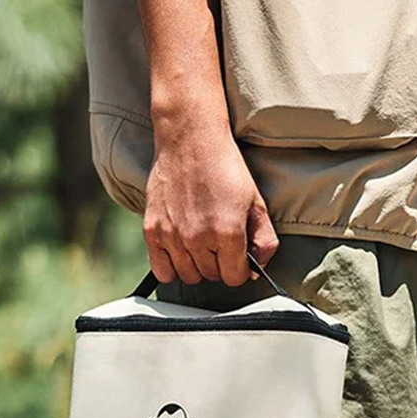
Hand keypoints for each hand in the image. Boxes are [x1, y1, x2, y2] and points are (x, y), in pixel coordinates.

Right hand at [143, 119, 278, 285]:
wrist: (190, 140)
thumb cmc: (224, 167)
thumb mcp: (256, 202)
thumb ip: (264, 240)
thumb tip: (258, 269)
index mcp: (228, 233)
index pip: (235, 278)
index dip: (240, 269)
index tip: (237, 257)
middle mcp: (199, 238)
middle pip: (212, 276)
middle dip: (219, 264)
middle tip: (219, 243)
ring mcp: (173, 236)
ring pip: (188, 276)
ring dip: (197, 266)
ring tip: (201, 244)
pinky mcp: (153, 231)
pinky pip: (162, 271)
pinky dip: (171, 267)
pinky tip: (180, 252)